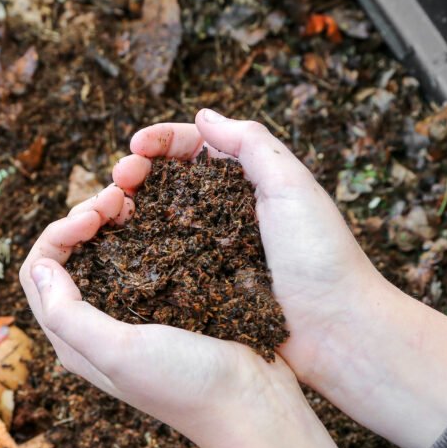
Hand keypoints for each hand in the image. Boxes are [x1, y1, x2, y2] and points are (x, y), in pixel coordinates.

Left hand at [19, 187, 350, 447]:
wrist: (254, 406)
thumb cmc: (186, 384)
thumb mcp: (119, 352)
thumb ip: (69, 315)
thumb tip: (40, 266)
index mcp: (74, 340)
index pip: (39, 271)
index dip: (58, 233)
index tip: (93, 216)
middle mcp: (97, 325)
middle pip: (69, 256)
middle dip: (84, 218)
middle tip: (118, 197)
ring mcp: (134, 312)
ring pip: (104, 251)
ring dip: (111, 220)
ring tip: (135, 198)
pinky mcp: (168, 303)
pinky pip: (143, 256)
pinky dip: (143, 230)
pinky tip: (161, 215)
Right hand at [113, 109, 446, 447]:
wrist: (336, 332)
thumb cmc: (321, 257)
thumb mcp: (292, 186)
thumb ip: (251, 144)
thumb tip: (203, 115)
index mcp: (249, 182)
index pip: (195, 147)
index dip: (161, 141)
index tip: (135, 146)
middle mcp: (226, 212)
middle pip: (168, 180)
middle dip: (137, 171)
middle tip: (118, 179)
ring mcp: (211, 251)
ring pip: (158, 218)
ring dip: (130, 207)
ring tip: (110, 209)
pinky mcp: (202, 287)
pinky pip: (162, 262)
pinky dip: (137, 249)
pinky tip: (119, 246)